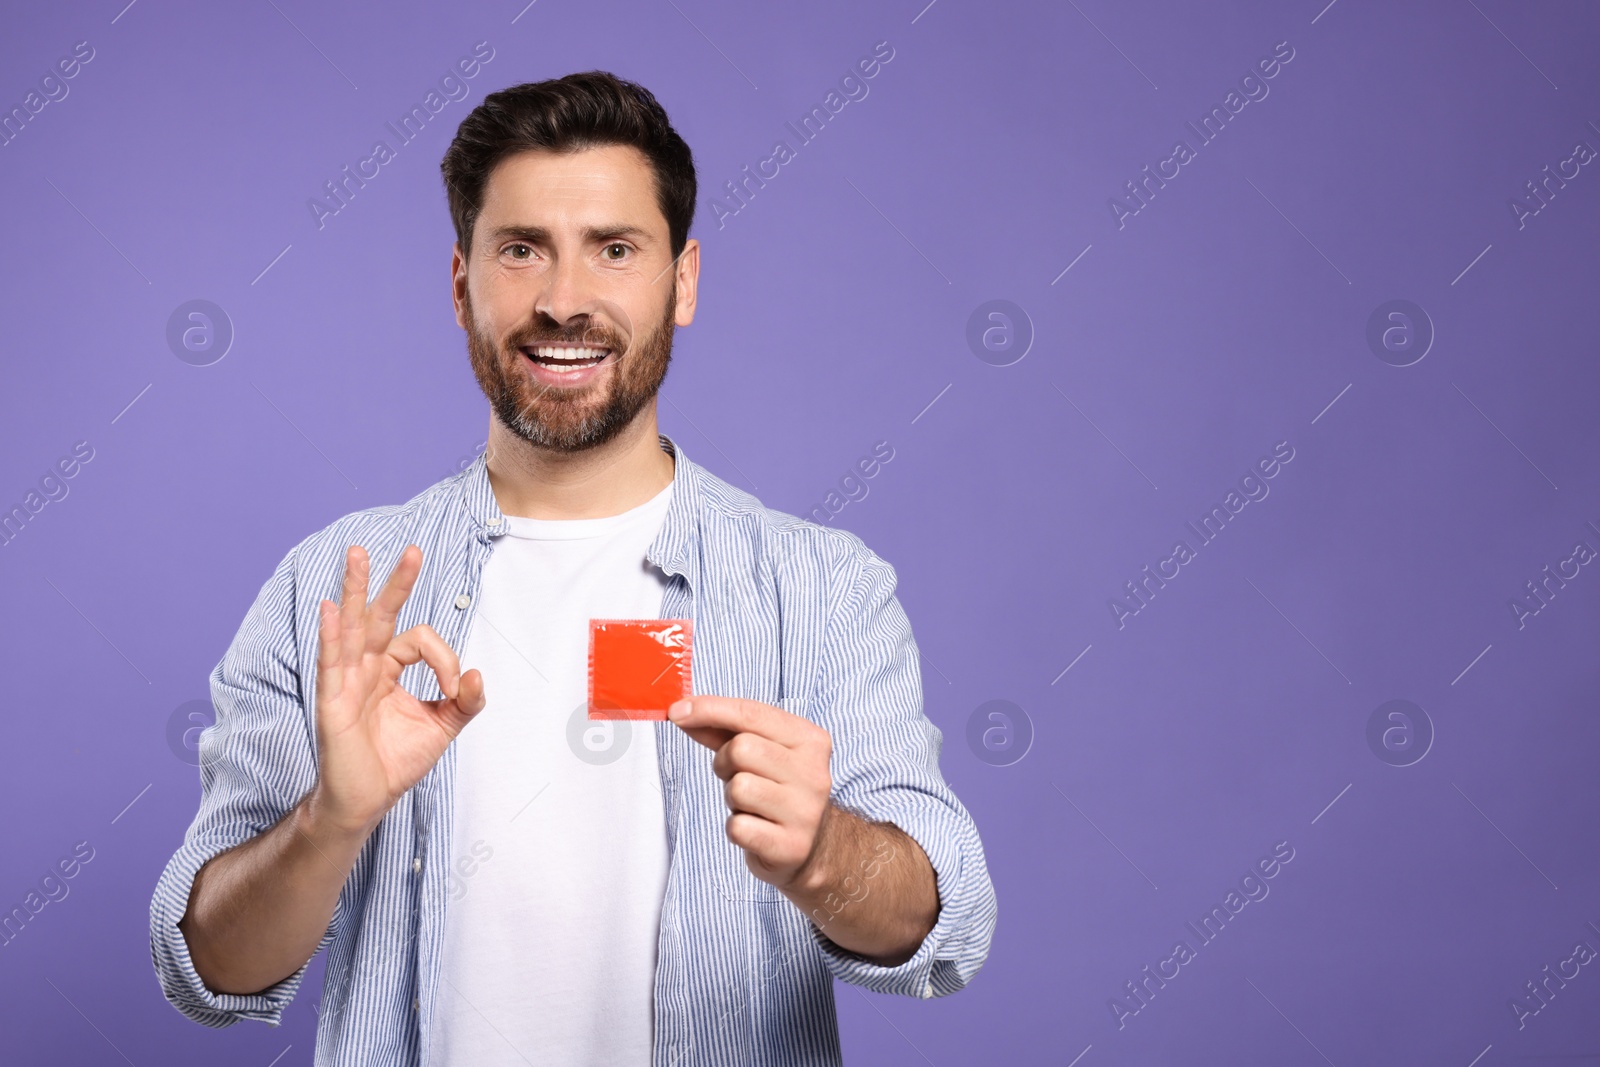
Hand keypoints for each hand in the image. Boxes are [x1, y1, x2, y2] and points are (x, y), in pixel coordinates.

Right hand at [311, 545, 485, 833]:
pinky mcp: (333, 700)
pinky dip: (331, 634)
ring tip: (357, 554)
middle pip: (380, 614)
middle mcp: (366, 667)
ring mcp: (346, 680)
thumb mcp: (443, 727)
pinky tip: (329, 608)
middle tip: (413, 550)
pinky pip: (331, 661)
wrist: (367, 799)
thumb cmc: (397, 761)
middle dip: (396, 582)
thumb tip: (477, 675)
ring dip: (355, 589)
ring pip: (352, 626)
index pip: (418, 640)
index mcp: (389, 669)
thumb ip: (465, 701)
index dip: (443, 657)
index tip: (453, 687)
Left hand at [668, 696, 833, 891]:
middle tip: (737, 776)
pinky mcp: (791, 846)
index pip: (751, 714)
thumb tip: (681, 711)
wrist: (811, 845)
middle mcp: (813, 773)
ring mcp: (805, 812)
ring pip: (738, 787)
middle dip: (725, 762)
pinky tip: (755, 828)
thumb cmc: (776, 789)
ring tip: (750, 804)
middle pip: (741, 749)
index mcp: (810, 740)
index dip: (709, 709)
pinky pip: (738, 827)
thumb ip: (723, 729)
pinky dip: (736, 828)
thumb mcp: (760, 751)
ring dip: (732, 797)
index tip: (676, 712)